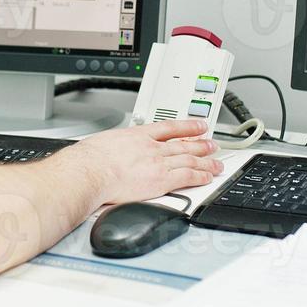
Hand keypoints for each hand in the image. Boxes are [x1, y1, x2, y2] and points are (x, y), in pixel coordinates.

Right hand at [56, 119, 223, 206]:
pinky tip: (207, 176)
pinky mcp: (161, 181)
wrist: (90, 172)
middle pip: (183, 144)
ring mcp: (158, 163)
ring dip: (206, 161)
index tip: (197, 126)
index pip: (169, 128)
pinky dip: (200, 176)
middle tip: (213, 144)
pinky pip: (187, 177)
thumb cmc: (89, 160)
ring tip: (217, 163)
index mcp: (137, 135)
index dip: (187, 126)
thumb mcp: (104, 142)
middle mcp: (152, 148)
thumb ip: (116, 146)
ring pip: (189, 160)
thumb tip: (110, 152)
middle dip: (201, 144)